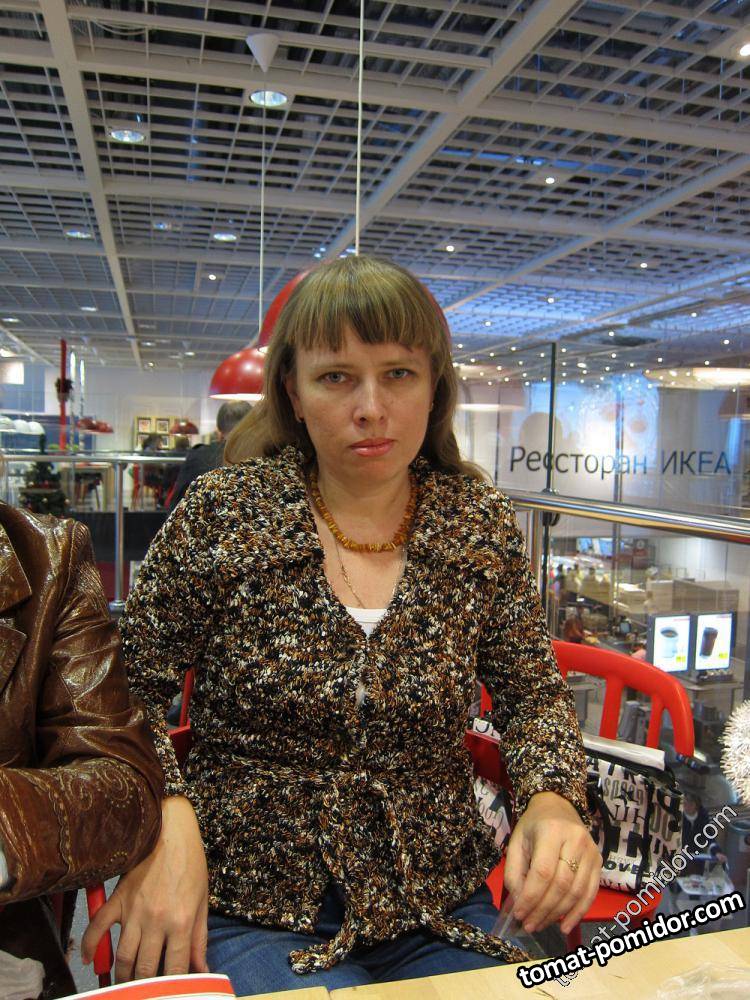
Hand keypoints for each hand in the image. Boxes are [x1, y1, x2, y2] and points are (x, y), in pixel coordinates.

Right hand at [82, 796, 208, 981]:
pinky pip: (98, 927)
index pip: (174, 968)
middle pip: (144, 968)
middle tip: (145, 991)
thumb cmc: (190, 863)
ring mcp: (134, 911)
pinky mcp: (117, 898)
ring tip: (124, 985)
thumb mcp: (202, 900)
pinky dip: (91, 946)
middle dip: (145, 986)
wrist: (171, 830)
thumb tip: (201, 968)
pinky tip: (90, 960)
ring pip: (122, 956)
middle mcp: (156, 921)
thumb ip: (200, 938)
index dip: (172, 986)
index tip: (170, 992)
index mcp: (181, 922)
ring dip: (121, 976)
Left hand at [503, 791, 600, 935]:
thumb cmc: (534, 824)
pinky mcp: (599, 862)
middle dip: (543, 909)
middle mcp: (575, 840)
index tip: (519, 913)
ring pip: (576, 892)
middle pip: (561, 884)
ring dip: (558, 914)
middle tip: (529, 924)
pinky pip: (590, 893)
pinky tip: (565, 925)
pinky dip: (578, 913)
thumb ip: (514, 871)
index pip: (543, 871)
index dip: (531, 896)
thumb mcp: (517, 841)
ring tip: (541, 925)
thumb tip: (519, 903)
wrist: (558, 805)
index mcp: (551, 831)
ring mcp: (591, 852)